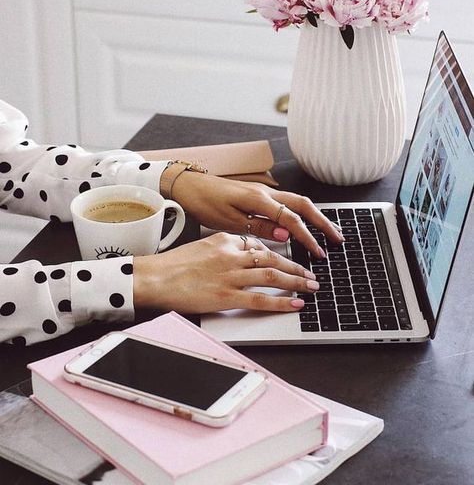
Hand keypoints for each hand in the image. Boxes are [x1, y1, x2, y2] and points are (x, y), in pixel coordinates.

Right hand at [133, 232, 318, 312]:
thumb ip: (223, 250)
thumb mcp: (201, 247)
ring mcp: (231, 276)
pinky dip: (282, 302)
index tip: (288, 260)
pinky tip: (296, 304)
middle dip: (295, 267)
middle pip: (272, 259)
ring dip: (296, 282)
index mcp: (225, 241)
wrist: (154, 278)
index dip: (277, 255)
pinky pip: (261, 299)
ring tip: (311, 286)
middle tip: (310, 273)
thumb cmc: (172, 265)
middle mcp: (232, 255)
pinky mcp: (227, 297)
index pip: (258, 245)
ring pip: (273, 276)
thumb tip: (240, 256)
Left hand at [171, 173, 343, 256]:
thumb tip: (287, 236)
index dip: (308, 237)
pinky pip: (286, 203)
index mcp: (259, 199)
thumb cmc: (205, 202)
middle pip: (303, 205)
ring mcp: (263, 192)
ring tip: (327, 231)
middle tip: (338, 238)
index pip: (292, 220)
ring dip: (314, 216)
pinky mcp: (258, 195)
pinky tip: (303, 223)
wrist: (189, 186)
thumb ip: (259, 228)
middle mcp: (265, 192)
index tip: (319, 252)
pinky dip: (300, 213)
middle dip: (323, 221)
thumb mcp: (229, 222)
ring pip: (297, 202)